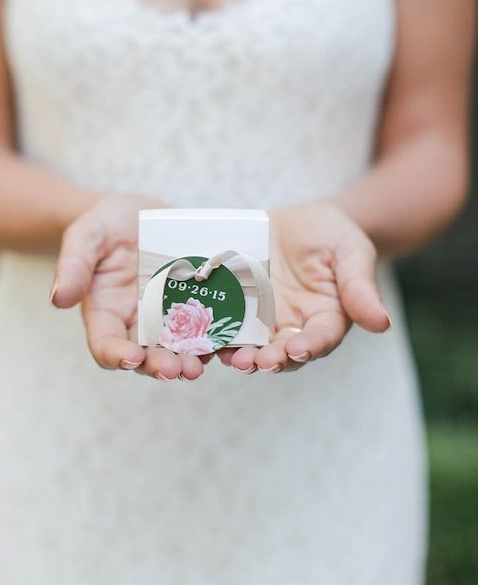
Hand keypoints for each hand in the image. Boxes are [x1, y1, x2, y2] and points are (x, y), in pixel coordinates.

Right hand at [50, 194, 207, 381]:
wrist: (140, 213)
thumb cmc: (106, 224)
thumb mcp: (87, 235)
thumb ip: (74, 264)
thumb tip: (58, 298)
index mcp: (105, 313)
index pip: (105, 344)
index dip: (116, 355)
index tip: (131, 357)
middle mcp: (136, 324)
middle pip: (145, 356)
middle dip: (160, 365)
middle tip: (178, 369)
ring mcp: (168, 318)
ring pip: (179, 349)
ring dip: (190, 360)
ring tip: (202, 365)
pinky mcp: (195, 307)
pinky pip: (207, 328)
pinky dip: (217, 338)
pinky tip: (230, 341)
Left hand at [219, 201, 391, 373]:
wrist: (300, 222)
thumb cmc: (333, 234)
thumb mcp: (350, 250)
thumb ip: (360, 285)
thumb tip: (382, 323)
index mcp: (327, 318)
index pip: (321, 338)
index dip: (310, 346)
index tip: (299, 349)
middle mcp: (294, 327)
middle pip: (283, 351)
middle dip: (271, 359)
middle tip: (258, 362)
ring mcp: (263, 320)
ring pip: (252, 346)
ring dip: (242, 356)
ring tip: (232, 359)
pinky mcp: (237, 307)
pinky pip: (225, 325)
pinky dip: (215, 334)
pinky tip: (204, 339)